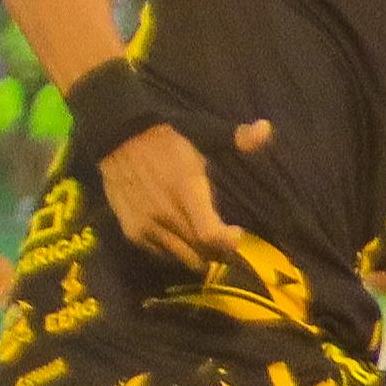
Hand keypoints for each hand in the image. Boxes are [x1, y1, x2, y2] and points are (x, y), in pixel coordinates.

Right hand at [100, 117, 271, 271]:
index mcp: (187, 189)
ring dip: (198, 255)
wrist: (118, 137)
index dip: (227, 242)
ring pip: (182, 257)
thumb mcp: (206, 134)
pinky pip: (161, 254)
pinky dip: (175, 252)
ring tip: (206, 244)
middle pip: (200, 250)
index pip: (209, 233)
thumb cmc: (169, 140)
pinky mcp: (132, 231)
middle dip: (218, 252)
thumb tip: (267, 129)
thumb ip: (238, 138)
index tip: (237, 235)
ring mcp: (147, 225)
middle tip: (225, 243)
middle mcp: (167, 212)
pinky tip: (182, 240)